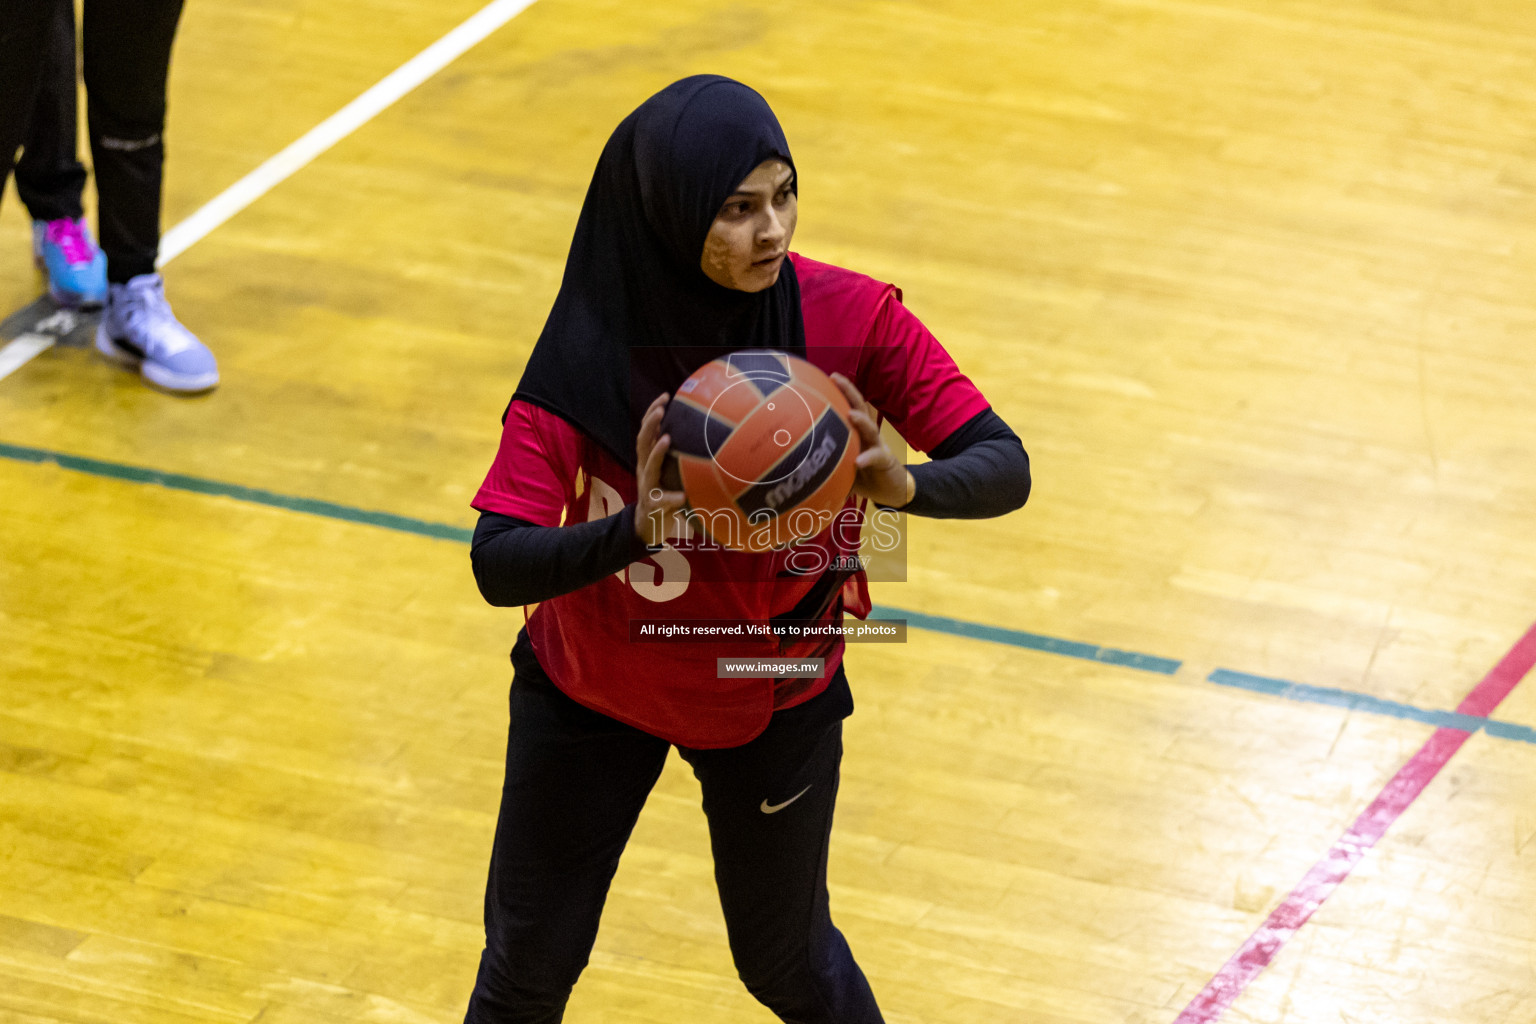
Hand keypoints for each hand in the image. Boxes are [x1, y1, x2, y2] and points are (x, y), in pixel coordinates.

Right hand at [634, 393, 688, 545]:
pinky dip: (672, 498)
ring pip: (648, 467)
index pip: (647, 431)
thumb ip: (681, 458)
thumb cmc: (666, 495)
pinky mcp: (653, 506)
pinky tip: (682, 497)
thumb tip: (708, 438)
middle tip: (662, 410)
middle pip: (642, 442)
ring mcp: (648, 487)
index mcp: (649, 460)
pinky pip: (662, 501)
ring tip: (666, 440)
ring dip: (656, 452)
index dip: (653, 412)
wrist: (648, 526)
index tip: (665, 395)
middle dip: (650, 423)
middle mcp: (645, 470)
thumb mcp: (671, 473)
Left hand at [831, 372, 913, 507]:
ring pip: (871, 428)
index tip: (821, 377)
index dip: (836, 392)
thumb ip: (823, 461)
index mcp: (855, 433)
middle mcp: (867, 434)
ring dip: (861, 421)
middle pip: (859, 407)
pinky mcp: (885, 461)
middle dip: (849, 391)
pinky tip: (858, 461)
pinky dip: (867, 458)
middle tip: (836, 378)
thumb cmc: (862, 476)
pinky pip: (876, 457)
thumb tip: (792, 463)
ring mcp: (877, 445)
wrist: (891, 490)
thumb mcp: (840, 466)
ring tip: (851, 415)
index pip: (845, 407)